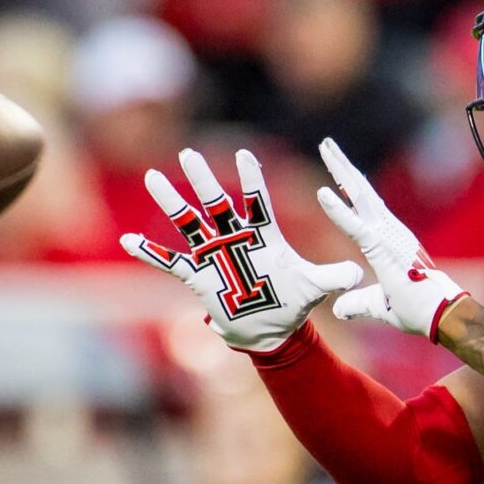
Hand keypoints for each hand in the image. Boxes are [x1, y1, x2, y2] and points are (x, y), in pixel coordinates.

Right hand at [121, 147, 364, 351]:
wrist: (271, 330)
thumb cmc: (293, 303)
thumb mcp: (314, 288)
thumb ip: (332, 277)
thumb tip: (355, 273)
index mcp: (263, 237)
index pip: (257, 202)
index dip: (252, 180)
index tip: (245, 154)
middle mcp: (235, 240)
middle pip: (217, 205)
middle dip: (204, 180)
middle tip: (191, 152)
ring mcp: (214, 256)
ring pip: (189, 224)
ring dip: (172, 202)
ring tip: (153, 177)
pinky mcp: (200, 278)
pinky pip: (170, 262)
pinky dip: (151, 253)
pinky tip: (128, 241)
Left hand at [315, 138, 466, 339]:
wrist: (442, 318)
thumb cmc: (420, 311)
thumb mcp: (381, 306)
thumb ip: (359, 302)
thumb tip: (338, 308)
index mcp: (389, 241)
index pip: (365, 208)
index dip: (349, 189)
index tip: (337, 170)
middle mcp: (390, 231)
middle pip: (361, 192)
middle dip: (343, 167)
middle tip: (326, 144)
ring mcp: (387, 236)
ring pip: (359, 197)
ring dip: (340, 171)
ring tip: (325, 147)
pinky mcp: (383, 248)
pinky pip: (355, 226)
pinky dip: (337, 210)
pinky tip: (321, 193)